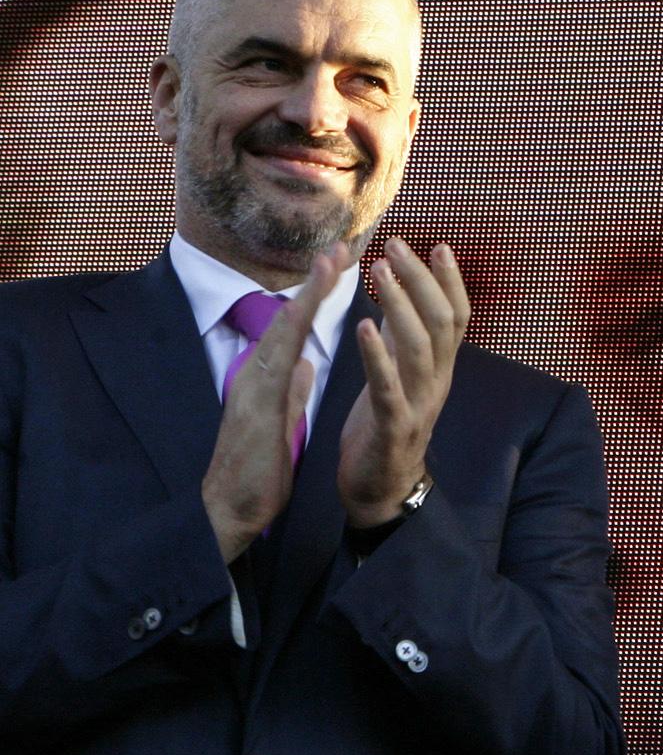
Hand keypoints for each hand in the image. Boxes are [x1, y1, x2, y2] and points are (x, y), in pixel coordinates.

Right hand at [200, 246, 345, 562]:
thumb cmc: (257, 469)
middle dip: (314, 282)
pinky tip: (303, 317)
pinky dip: (289, 339)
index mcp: (267, 378)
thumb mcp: (281, 420)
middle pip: (287, 318)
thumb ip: (290, 390)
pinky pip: (274, 367)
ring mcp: (251, 388)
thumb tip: (304, 365)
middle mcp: (255, 375)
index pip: (296, 329)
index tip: (341, 267)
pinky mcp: (253, 408)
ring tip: (329, 264)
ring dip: (305, 296)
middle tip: (338, 246)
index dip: (318, 297)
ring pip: (281, 332)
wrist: (230, 508)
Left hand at [339, 237, 466, 527]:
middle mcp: (437, 383)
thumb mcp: (401, 376)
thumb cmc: (385, 427)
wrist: (381, 490)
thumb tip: (404, 294)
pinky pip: (389, 387)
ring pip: (420, 347)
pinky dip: (377, 355)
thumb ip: (404, 339)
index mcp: (439, 370)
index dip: (452, 281)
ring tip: (380, 271)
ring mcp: (419, 405)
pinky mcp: (393, 427)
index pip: (458, 318)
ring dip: (399, 304)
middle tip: (398, 245)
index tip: (438, 244)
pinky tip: (362, 326)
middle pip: (443, 323)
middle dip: (422, 280)